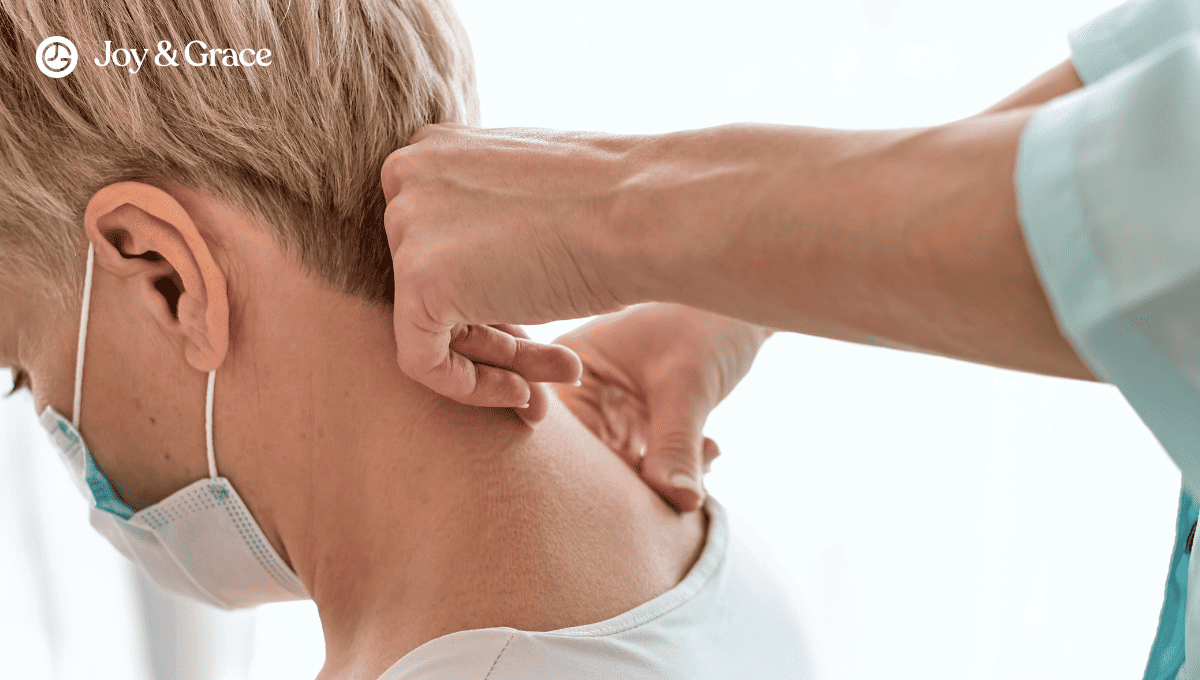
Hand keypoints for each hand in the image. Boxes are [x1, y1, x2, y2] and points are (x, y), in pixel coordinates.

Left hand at [381, 124, 648, 411]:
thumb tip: (474, 261)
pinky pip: (422, 361)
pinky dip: (470, 388)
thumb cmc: (616, 204)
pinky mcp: (416, 280)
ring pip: (432, 326)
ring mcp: (406, 225)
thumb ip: (490, 215)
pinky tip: (524, 392)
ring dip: (499, 362)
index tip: (536, 324)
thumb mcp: (535, 194)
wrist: (646, 214)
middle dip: (494, 333)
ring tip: (559, 376)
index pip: (437, 247)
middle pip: (433, 286)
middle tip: (554, 363)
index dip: (488, 296)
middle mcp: (406, 177)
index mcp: (434, 148)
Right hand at [554, 303, 770, 511]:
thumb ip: (675, 446)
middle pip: (588, 462)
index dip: (594, 475)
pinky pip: (647, 465)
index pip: (563, 439)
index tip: (638, 492)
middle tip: (682, 484)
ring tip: (703, 454)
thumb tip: (680, 501)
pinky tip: (708, 447)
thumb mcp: (687, 386)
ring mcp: (607, 410)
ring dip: (664, 475)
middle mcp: (577, 392)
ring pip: (622, 470)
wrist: (744, 310)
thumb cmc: (707, 324)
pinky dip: (677, 468)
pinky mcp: (636, 424)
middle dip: (638, 479)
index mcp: (568, 368)